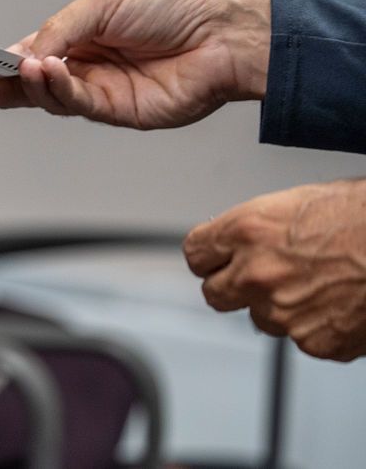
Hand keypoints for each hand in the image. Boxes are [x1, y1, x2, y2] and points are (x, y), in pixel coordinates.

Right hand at [0, 0, 270, 128]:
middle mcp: (86, 65)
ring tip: (16, 69)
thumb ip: (61, 28)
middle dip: (0, 83)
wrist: (226, 33)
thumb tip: (26, 54)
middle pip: (32, 82)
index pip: (30, 51)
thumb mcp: (105, 1)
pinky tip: (46, 73)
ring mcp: (100, 90)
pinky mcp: (118, 111)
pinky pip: (77, 103)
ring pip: (49, 96)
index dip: (0, 59)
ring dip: (28, 85)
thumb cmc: (176, 5)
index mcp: (80, 35)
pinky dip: (57, 89)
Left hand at [184, 179, 365, 360]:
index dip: (208, 256)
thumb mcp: (296, 202)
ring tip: (318, 283)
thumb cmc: (362, 216)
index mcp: (246, 230)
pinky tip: (340, 302)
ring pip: (260, 318)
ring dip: (278, 306)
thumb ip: (256, 228)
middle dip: (230, 286)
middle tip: (257, 278)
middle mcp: (256, 273)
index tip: (216, 259)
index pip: (195, 253)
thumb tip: (238, 242)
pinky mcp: (313, 341)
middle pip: (213, 293)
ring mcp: (282, 312)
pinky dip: (316, 325)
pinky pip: (300, 337)